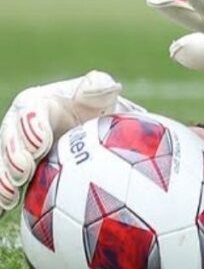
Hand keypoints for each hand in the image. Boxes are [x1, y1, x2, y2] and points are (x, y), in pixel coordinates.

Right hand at [0, 71, 142, 216]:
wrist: (93, 132)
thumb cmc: (96, 108)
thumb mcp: (101, 94)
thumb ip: (99, 87)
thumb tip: (98, 88)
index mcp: (35, 103)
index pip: (29, 112)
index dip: (31, 127)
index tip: (40, 143)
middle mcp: (18, 127)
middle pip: (9, 140)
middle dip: (12, 156)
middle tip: (23, 172)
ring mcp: (14, 150)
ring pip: (2, 165)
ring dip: (2, 181)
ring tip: (9, 197)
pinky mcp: (15, 172)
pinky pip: (5, 183)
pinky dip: (2, 196)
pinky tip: (5, 210)